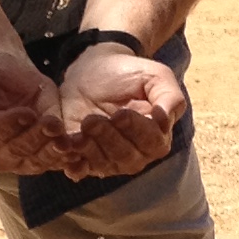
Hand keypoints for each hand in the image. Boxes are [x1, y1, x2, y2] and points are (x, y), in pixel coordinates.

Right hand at [0, 49, 68, 173]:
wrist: (7, 70)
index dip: (10, 125)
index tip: (28, 113)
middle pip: (16, 151)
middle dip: (35, 137)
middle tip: (52, 123)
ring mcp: (19, 159)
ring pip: (36, 161)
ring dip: (52, 151)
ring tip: (66, 138)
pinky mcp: (42, 154)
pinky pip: (54, 160)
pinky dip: (67, 158)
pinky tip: (78, 148)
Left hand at [57, 43, 186, 178]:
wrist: (92, 71)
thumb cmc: (128, 74)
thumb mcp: (155, 76)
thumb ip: (170, 97)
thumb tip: (165, 119)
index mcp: (157, 136)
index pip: (151, 142)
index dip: (136, 130)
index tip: (121, 113)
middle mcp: (136, 154)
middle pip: (126, 156)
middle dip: (109, 137)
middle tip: (93, 119)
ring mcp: (110, 161)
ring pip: (104, 163)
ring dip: (90, 148)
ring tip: (81, 126)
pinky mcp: (85, 159)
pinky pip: (81, 168)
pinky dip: (75, 163)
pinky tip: (69, 149)